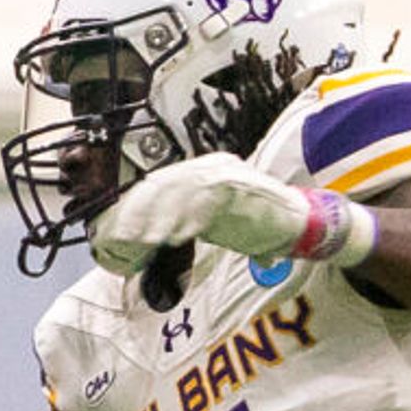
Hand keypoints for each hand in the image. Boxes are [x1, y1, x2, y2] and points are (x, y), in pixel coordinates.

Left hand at [92, 154, 369, 276]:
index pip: (158, 185)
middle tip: (121, 237)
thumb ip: (180, 225)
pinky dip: (187, 220)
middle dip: (138, 212)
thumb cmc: (250, 226)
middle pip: (163, 185)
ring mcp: (224, 174)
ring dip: (158, 218)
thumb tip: (142, 244)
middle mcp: (209, 167)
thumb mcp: (207, 222)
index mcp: (200, 172)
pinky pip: (205, 202)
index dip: (134, 207)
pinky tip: (174, 237)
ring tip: (143, 240)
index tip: (115, 229)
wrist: (296, 223)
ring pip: (180, 192)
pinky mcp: (238, 187)